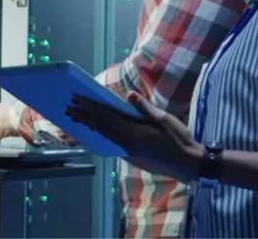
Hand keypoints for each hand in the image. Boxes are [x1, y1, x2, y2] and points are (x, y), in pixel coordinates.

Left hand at [65, 92, 204, 182]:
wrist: (188, 163)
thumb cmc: (178, 139)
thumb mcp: (163, 119)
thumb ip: (144, 108)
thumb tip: (129, 95)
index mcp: (132, 133)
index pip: (106, 117)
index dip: (90, 108)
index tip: (77, 100)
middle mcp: (126, 143)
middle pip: (101, 127)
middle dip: (84, 117)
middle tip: (68, 109)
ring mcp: (129, 150)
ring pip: (105, 136)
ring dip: (90, 126)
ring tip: (77, 119)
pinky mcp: (133, 155)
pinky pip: (112, 142)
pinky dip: (102, 135)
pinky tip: (97, 132)